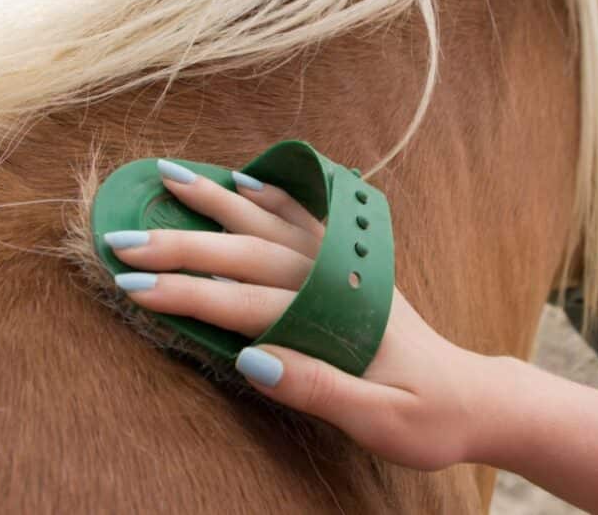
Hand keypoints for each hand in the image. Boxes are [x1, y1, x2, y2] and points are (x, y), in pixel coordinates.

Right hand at [104, 160, 481, 469]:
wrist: (476, 398)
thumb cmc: (428, 418)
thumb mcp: (379, 420)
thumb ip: (319, 388)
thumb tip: (252, 360)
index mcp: (339, 322)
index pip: (249, 304)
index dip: (189, 293)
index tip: (133, 284)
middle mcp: (339, 282)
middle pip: (249, 255)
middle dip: (182, 244)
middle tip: (121, 237)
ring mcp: (345, 268)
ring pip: (272, 225)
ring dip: (219, 201)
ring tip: (170, 175)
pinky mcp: (350, 266)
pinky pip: (304, 220)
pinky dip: (271, 198)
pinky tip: (243, 181)